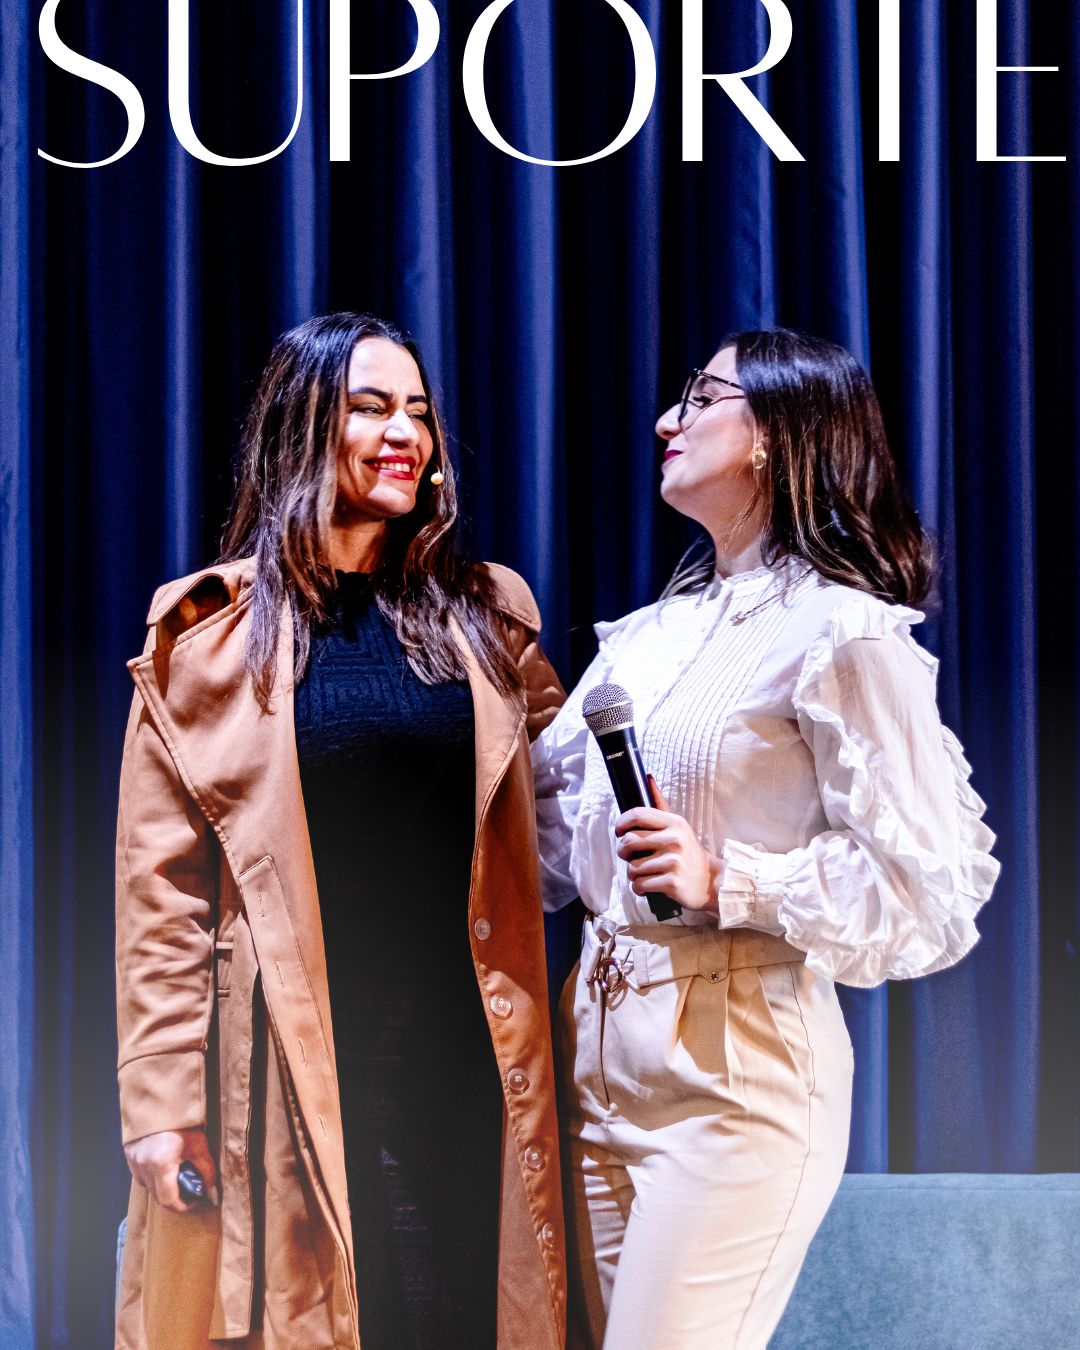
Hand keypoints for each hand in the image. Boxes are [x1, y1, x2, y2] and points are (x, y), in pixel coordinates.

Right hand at [124, 1127, 217, 1212]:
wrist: (163, 1099)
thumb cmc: (183, 1121)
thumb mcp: (199, 1145)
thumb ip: (206, 1171)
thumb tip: (211, 1191)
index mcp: (161, 1164)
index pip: (168, 1200)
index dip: (183, 1205)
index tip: (194, 1200)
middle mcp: (143, 1165)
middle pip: (157, 1196)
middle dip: (174, 1197)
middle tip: (189, 1189)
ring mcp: (133, 1160)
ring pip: (148, 1186)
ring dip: (162, 1187)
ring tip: (177, 1175)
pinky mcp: (129, 1154)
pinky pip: (140, 1175)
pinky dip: (152, 1176)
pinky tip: (164, 1166)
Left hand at [614, 782, 722, 912]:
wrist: (710, 881)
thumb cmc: (688, 851)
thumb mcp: (678, 826)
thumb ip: (660, 804)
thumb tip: (647, 778)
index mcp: (674, 823)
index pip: (637, 815)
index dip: (621, 823)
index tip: (619, 832)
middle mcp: (674, 840)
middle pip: (628, 842)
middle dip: (623, 852)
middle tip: (629, 856)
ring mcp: (673, 862)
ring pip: (631, 868)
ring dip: (632, 874)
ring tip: (644, 873)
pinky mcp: (672, 882)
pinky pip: (639, 884)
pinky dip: (639, 888)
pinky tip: (647, 885)